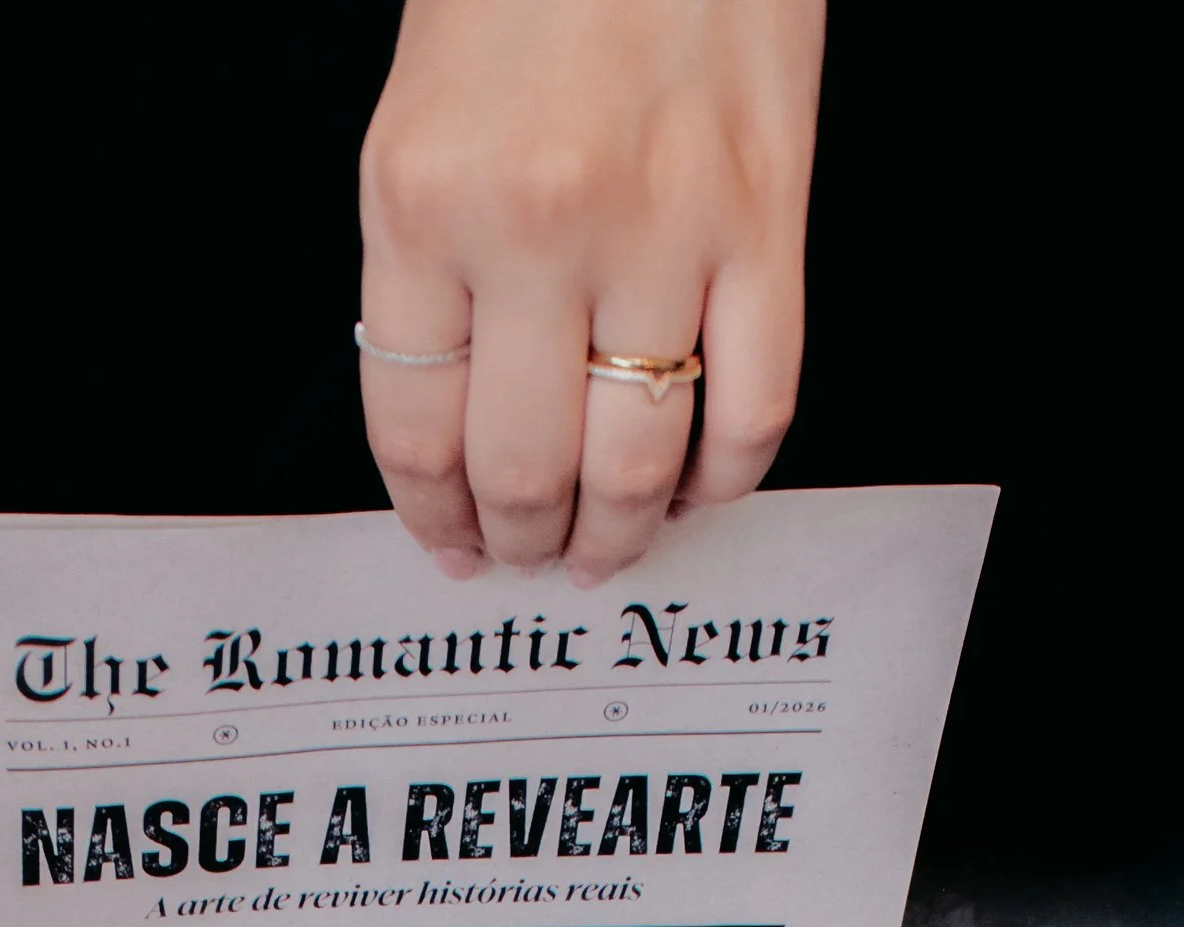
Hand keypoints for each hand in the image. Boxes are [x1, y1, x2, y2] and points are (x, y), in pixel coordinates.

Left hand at [358, 0, 822, 586]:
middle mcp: (536, 227)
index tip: (451, 544)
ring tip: (608, 545)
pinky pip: (754, 407)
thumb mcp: (423, 115)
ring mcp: (662, 228)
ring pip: (637, 461)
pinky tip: (699, 484)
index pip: (417, 426)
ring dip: (619, 532)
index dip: (433, 515)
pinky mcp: (766, 216)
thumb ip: (431, 267)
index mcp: (424, 202)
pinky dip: (726, 475)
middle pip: (523, 466)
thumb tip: (455, 423)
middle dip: (522, 539)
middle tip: (530, 554)